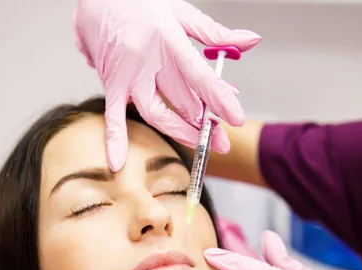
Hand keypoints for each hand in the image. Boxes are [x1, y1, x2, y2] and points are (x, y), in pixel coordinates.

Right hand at [73, 0, 260, 170]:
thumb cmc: (140, 3)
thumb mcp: (180, 11)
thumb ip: (215, 32)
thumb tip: (250, 40)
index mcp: (170, 40)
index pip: (200, 76)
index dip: (219, 99)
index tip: (235, 118)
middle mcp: (149, 60)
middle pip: (182, 101)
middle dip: (205, 125)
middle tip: (222, 141)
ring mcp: (129, 75)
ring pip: (156, 113)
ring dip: (178, 133)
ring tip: (197, 145)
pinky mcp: (111, 84)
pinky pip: (113, 115)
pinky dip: (114, 139)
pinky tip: (117, 161)